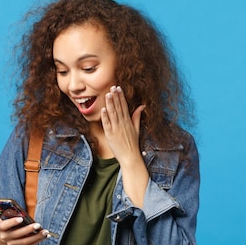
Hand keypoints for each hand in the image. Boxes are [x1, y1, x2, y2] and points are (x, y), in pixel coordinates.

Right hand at [0, 217, 49, 244]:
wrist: (2, 234)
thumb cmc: (6, 220)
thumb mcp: (6, 215)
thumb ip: (11, 212)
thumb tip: (21, 211)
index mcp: (0, 227)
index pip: (5, 225)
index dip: (12, 222)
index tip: (21, 218)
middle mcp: (4, 237)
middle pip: (17, 234)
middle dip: (28, 230)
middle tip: (38, 225)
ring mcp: (11, 244)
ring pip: (24, 242)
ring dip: (36, 237)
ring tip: (45, 232)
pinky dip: (37, 241)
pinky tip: (45, 236)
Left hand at [101, 85, 149, 207]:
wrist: (130, 157)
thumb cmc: (132, 144)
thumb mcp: (136, 129)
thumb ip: (137, 117)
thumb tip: (142, 106)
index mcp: (128, 121)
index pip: (124, 106)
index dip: (121, 97)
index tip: (118, 88)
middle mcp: (122, 124)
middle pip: (118, 108)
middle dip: (115, 97)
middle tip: (112, 86)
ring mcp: (116, 129)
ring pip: (113, 114)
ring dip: (110, 104)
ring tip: (108, 94)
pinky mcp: (111, 135)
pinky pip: (108, 124)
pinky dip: (105, 117)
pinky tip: (103, 109)